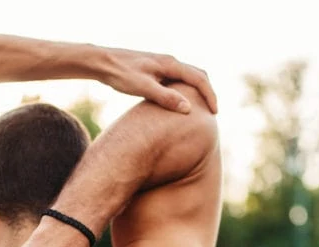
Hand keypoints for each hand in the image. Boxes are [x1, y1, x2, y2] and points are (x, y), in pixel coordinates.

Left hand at [98, 47, 217, 114]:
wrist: (102, 62)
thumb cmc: (121, 74)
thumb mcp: (143, 88)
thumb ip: (166, 97)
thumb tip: (188, 109)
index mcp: (170, 64)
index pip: (199, 78)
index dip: (210, 96)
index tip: (215, 112)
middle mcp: (169, 62)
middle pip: (197, 75)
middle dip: (208, 92)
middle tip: (212, 111)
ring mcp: (162, 66)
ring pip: (187, 77)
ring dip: (197, 91)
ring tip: (200, 109)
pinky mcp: (154, 71)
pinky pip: (176, 80)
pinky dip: (185, 91)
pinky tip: (179, 105)